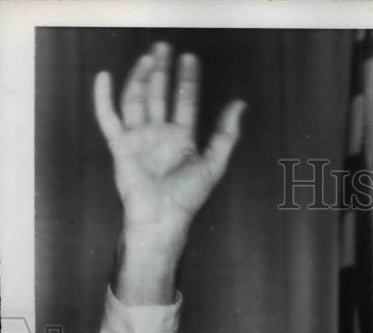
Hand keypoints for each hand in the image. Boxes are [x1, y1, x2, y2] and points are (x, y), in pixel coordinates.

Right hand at [94, 41, 245, 241]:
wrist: (162, 217)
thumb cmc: (188, 197)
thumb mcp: (214, 163)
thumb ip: (227, 134)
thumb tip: (240, 104)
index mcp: (180, 139)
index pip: (184, 101)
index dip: (187, 80)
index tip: (190, 58)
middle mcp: (159, 135)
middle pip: (159, 95)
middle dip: (162, 71)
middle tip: (164, 47)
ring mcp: (138, 139)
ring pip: (136, 100)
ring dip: (140, 77)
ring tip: (148, 58)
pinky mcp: (120, 146)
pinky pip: (109, 118)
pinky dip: (103, 98)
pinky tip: (105, 77)